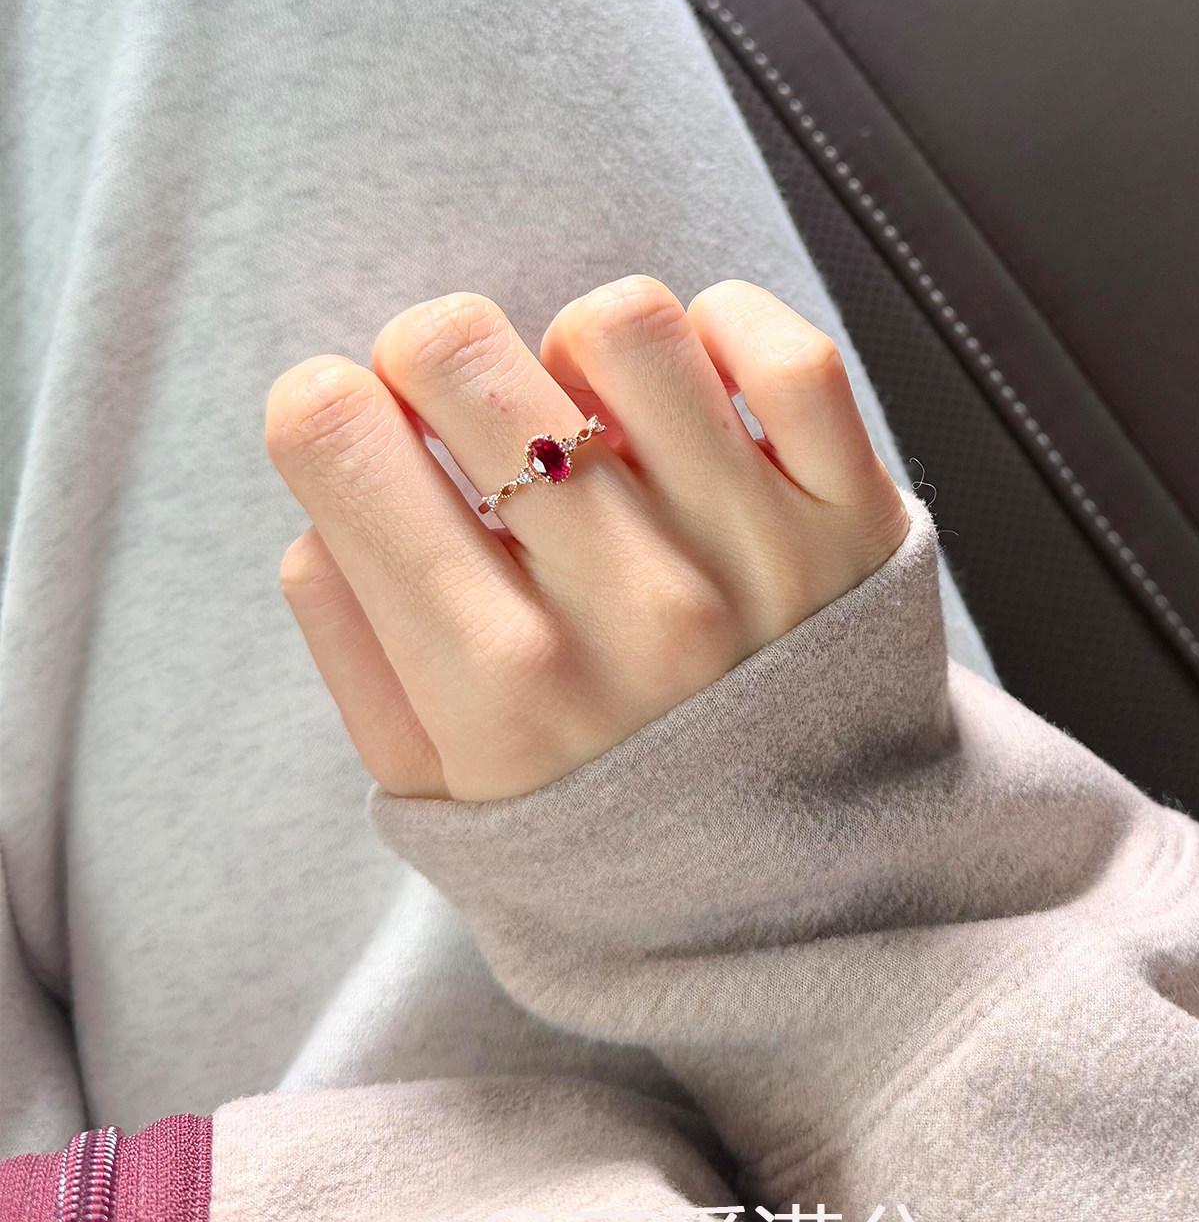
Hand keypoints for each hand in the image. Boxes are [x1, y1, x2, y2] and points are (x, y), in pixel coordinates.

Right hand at [266, 277, 909, 800]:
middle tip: (458, 411)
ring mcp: (757, 554)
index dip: (320, 405)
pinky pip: (784, 351)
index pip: (339, 438)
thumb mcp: (428, 783)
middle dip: (424, 357)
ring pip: (621, 324)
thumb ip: (349, 639)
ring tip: (586, 422)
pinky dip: (724, 333)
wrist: (793, 898)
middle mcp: (629, 611)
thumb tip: (326, 493)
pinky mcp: (855, 519)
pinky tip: (688, 399)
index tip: (354, 427)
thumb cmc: (591, 820)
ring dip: (576, 350)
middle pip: (458, 352)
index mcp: (495, 682)